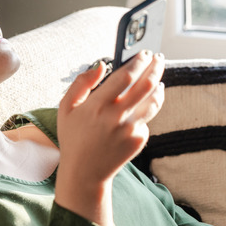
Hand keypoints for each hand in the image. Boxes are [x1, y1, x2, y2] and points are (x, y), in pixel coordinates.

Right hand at [55, 51, 164, 225]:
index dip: (138, 62)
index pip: (126, 76)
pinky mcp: (138, 140)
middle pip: (146, 85)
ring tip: (159, 80)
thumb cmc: (74, 137)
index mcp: (97, 105)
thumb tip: (101, 65)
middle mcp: (116, 116)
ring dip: (159, 86)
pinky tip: (137, 112)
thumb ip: (81, 83)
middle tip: (159, 58)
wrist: (85, 172)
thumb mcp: (66, 108)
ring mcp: (130, 129)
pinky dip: (144, 112)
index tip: (144, 53)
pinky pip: (146, 120)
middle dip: (156, 67)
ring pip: (154, 101)